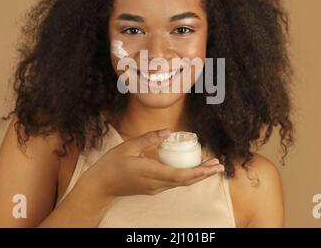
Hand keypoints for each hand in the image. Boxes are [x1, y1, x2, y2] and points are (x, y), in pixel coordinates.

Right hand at [80, 129, 224, 198]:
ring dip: (197, 175)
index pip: (180, 175)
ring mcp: (154, 188)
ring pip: (181, 183)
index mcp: (150, 172)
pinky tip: (191, 168)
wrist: (101, 185)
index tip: (212, 166)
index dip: (198, 172)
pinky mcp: (152, 188)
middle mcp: (155, 184)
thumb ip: (149, 139)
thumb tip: (168, 131)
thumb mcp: (128, 147)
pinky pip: (173, 182)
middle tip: (219, 166)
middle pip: (185, 181)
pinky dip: (186, 176)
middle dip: (204, 174)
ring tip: (210, 167)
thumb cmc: (112, 164)